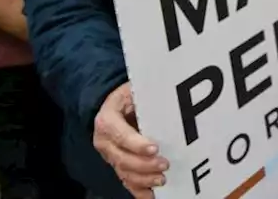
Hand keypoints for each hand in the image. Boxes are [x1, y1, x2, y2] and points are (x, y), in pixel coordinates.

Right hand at [93, 83, 167, 197]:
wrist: (114, 105)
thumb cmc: (129, 96)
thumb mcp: (134, 90)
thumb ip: (146, 97)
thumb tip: (172, 100)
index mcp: (107, 120)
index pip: (120, 135)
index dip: (136, 144)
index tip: (155, 148)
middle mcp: (105, 141)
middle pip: (122, 158)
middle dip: (144, 165)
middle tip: (165, 165)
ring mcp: (110, 156)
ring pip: (124, 172)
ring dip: (144, 179)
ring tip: (162, 180)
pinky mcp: (117, 165)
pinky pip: (126, 181)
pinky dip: (138, 190)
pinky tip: (152, 195)